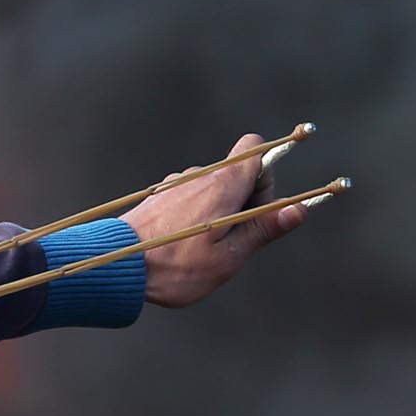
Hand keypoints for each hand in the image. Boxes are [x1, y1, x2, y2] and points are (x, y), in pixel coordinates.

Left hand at [130, 133, 310, 309]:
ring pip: (214, 189)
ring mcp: (177, 184)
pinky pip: (192, 198)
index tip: (260, 208)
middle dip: (246, 201)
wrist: (116, 266)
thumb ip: (264, 228)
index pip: (257, 149)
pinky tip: (182, 243)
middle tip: (232, 241)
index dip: (268, 176)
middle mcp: (200, 175)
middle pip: (238, 173)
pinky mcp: (161, 196)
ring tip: (201, 249)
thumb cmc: (176, 266)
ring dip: (220, 212)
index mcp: (223, 184)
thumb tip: (299, 209)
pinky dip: (197, 215)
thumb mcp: (229, 256)